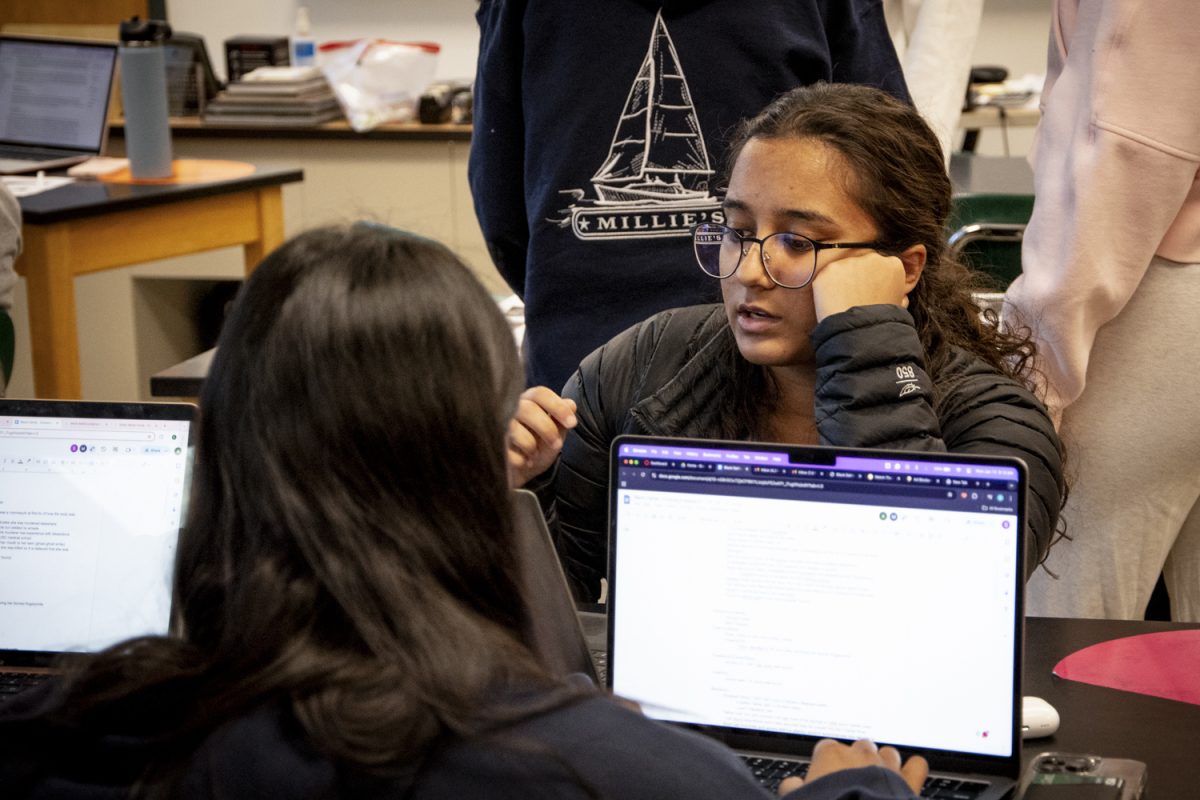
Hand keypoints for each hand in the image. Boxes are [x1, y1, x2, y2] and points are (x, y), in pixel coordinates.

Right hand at [507, 386, 576, 486]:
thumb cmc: (538, 448)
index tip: (572, 423)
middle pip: (528, 409)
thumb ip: (561, 420)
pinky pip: (506, 450)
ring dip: (531, 445)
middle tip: (557, 445)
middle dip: (547, 429)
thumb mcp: (554, 434)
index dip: (558, 407)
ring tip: (535, 455)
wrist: (521, 473)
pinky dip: (520, 459)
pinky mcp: (491, 445)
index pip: (540, 394)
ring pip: (514, 428)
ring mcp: (497, 427)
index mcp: (527, 402)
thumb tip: (571, 404)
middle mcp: (509, 409)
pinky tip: (523, 462)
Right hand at [777, 738, 927, 796]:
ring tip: (878, 778)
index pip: (826, 748)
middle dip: (855, 760)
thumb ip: (792, 788)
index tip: (823, 777)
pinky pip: (916, 765)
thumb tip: (791, 784)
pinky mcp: (907, 781)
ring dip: (883, 762)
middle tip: (850, 781)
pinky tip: (909, 774)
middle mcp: (859, 753)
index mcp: (831, 754)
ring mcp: (885, 765)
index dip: (824, 764)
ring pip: (887, 752)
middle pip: (858, 746)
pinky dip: (913, 768)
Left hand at [811, 251, 909, 321]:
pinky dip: (825, 289)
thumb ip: (897, 292)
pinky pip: (825, 278)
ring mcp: (851, 262)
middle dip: (856, 278)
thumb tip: (900, 295)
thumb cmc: (882, 324)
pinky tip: (832, 303)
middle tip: (853, 299)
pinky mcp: (830, 270)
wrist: (861, 333)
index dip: (872, 281)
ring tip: (843, 304)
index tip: (868, 294)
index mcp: (894, 265)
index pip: (880, 266)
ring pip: (842, 269)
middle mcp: (873, 258)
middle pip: (860, 264)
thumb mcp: (899, 305)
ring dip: (840, 283)